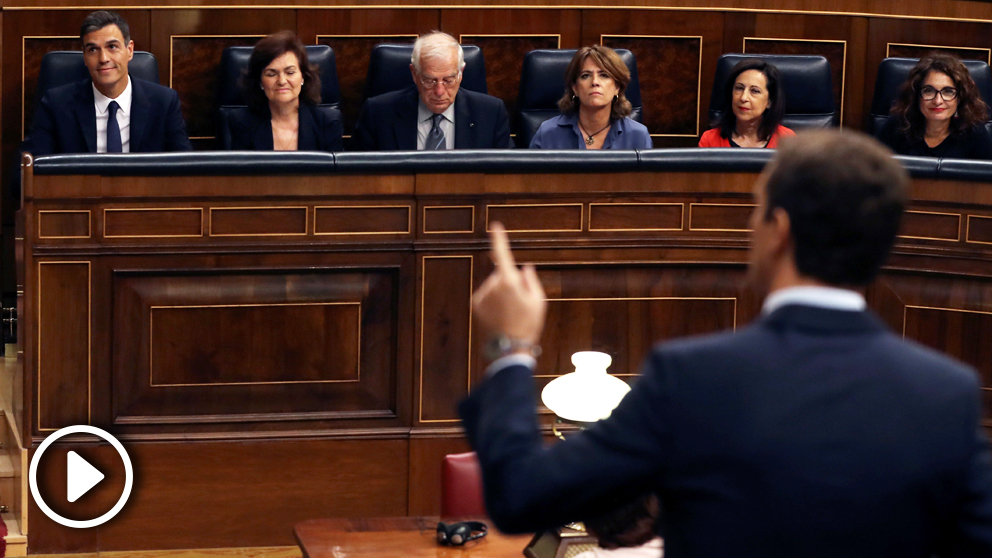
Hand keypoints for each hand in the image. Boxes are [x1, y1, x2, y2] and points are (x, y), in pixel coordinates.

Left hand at [473, 222, 546, 348]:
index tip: (495, 226)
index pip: (502, 255)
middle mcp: (492, 285)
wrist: (509, 348)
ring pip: (494, 286)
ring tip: (510, 312)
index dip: (499, 239)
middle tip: (520, 303)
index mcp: (509, 281)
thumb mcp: (538, 301)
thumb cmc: (528, 324)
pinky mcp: (476, 304)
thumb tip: (525, 267)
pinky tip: (500, 314)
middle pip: (502, 274)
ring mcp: (482, 295)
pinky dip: (493, 300)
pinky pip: (486, 295)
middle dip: (510, 282)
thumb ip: (531, 280)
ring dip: (501, 293)